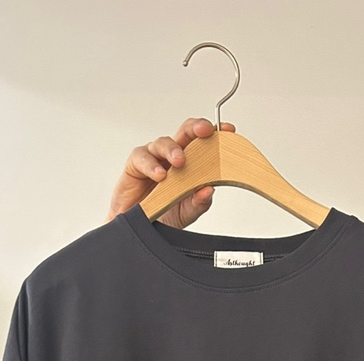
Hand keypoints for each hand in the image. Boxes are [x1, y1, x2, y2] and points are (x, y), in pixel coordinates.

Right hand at [106, 117, 235, 228]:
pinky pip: (142, 157)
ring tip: (180, 162)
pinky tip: (159, 175)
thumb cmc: (164, 216)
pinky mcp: (135, 165)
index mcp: (190, 163)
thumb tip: (209, 190)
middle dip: (196, 128)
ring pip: (163, 142)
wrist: (142, 229)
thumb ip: (199, 202)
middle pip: (185, 132)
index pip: (203, 142)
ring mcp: (154, 158)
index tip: (228, 131)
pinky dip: (151, 164)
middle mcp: (172, 157)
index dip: (215, 133)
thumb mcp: (187, 212)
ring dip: (173, 149)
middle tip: (205, 132)